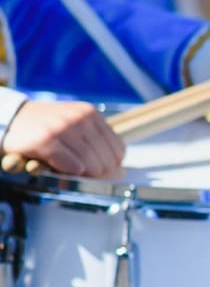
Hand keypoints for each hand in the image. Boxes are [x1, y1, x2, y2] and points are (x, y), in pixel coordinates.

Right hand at [0, 100, 124, 176]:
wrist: (10, 120)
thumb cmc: (46, 127)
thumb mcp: (75, 126)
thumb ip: (98, 144)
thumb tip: (121, 173)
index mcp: (89, 113)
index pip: (118, 148)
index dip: (112, 163)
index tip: (99, 167)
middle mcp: (78, 118)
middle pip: (106, 160)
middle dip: (97, 172)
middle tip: (81, 171)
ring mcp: (62, 128)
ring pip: (90, 165)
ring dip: (81, 173)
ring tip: (68, 167)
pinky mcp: (46, 141)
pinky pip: (72, 167)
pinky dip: (68, 171)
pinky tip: (60, 166)